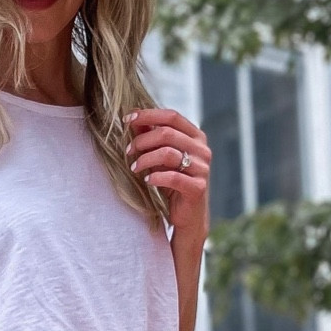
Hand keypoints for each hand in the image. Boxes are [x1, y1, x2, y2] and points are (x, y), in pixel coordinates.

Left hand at [125, 107, 210, 241]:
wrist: (188, 215)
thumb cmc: (173, 183)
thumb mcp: (160, 157)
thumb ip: (151, 135)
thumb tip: (134, 114)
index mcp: (196, 137)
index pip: (172, 116)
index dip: (148, 115)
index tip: (127, 119)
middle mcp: (202, 150)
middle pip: (167, 133)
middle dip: (142, 140)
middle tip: (128, 150)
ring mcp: (202, 168)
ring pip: (168, 153)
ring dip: (145, 159)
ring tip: (134, 167)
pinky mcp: (198, 187)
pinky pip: (173, 177)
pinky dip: (155, 177)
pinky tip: (147, 180)